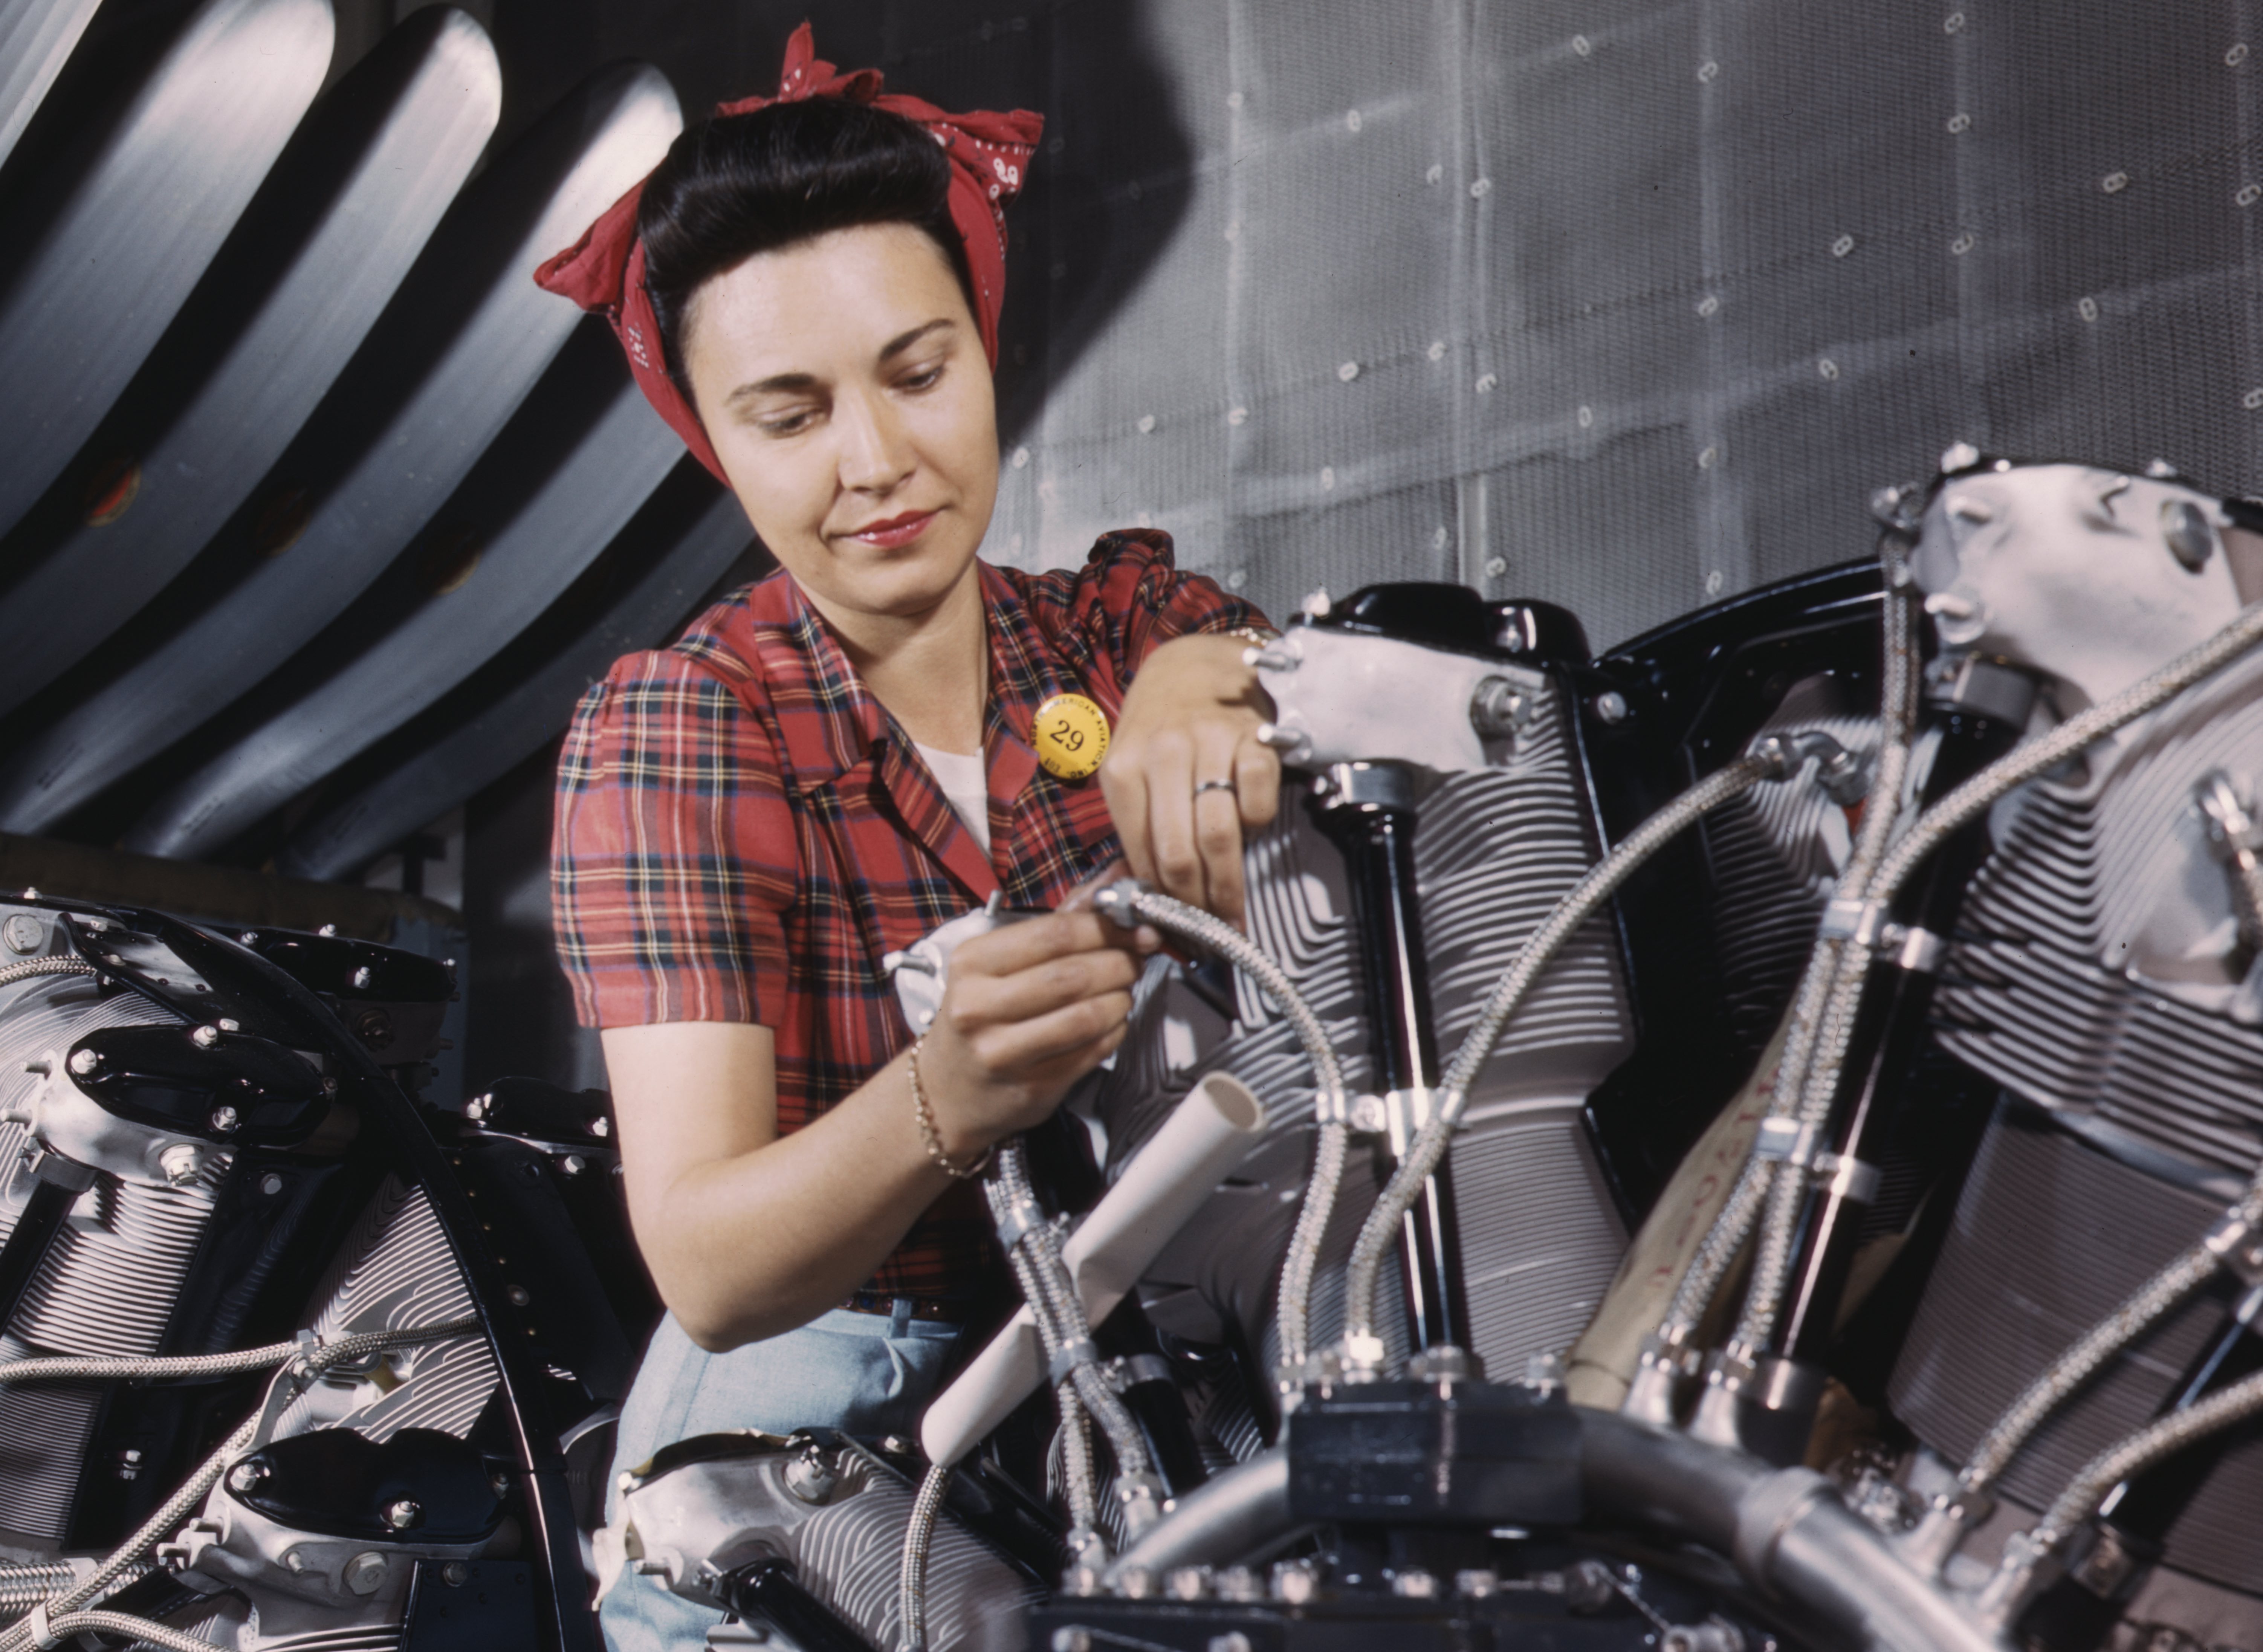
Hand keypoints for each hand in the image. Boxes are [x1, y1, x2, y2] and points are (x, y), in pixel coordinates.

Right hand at [918, 910, 1156, 1157]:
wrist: (948, 1090)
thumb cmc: (979, 1017)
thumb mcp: (994, 966)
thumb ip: (1051, 931)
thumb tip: (1112, 900)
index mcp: (971, 963)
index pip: (1054, 934)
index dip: (1105, 928)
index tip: (1132, 928)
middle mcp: (979, 1007)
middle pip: (1073, 975)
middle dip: (1119, 963)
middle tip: (1134, 959)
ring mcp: (1003, 1052)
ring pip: (1086, 1016)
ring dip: (1121, 998)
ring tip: (1124, 990)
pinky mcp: (1032, 1086)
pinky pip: (1093, 1050)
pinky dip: (1115, 1030)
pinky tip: (1112, 1022)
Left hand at [1100, 632, 1280, 926]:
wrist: (1194, 665)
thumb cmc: (1159, 729)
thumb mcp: (1129, 770)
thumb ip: (1136, 829)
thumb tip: (1143, 901)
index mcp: (1124, 769)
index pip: (1142, 853)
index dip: (1160, 900)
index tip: (1175, 930)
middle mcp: (1164, 754)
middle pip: (1181, 852)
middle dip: (1197, 904)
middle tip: (1208, 932)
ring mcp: (1212, 744)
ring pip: (1220, 835)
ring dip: (1228, 884)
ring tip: (1231, 912)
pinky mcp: (1255, 739)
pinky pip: (1258, 803)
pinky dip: (1257, 826)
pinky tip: (1249, 830)